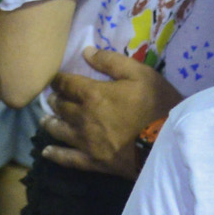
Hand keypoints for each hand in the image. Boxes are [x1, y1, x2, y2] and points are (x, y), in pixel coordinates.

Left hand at [39, 48, 179, 179]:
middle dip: (54, 100)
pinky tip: (46, 152)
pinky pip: (69, 159)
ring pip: (60, 131)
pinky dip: (56, 155)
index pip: (66, 84)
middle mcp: (83, 118)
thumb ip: (111, 61)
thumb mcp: (140, 74)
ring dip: (50, 123)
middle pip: (61, 107)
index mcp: (92, 95)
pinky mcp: (95, 162)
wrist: (169, 145)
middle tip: (51, 97)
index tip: (53, 77)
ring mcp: (87, 142)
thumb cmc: (157, 105)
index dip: (57, 79)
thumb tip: (86, 52)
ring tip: (44, 119)